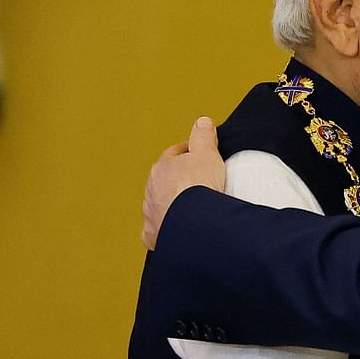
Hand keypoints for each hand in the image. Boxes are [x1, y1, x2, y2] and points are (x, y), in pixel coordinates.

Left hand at [141, 117, 225, 249]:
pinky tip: (180, 231)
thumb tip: (202, 122)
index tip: (197, 154)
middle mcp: (152, 190)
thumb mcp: (207, 153)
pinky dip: (168, 230)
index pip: (173, 155)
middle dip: (179, 181)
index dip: (187, 153)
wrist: (194, 222)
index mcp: (162, 168)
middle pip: (165, 181)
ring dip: (173, 205)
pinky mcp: (156, 235)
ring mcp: (152, 213)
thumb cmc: (198, 189)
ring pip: (160, 206)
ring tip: (193, 208)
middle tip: (199, 183)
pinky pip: (160, 231)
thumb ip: (203, 136)